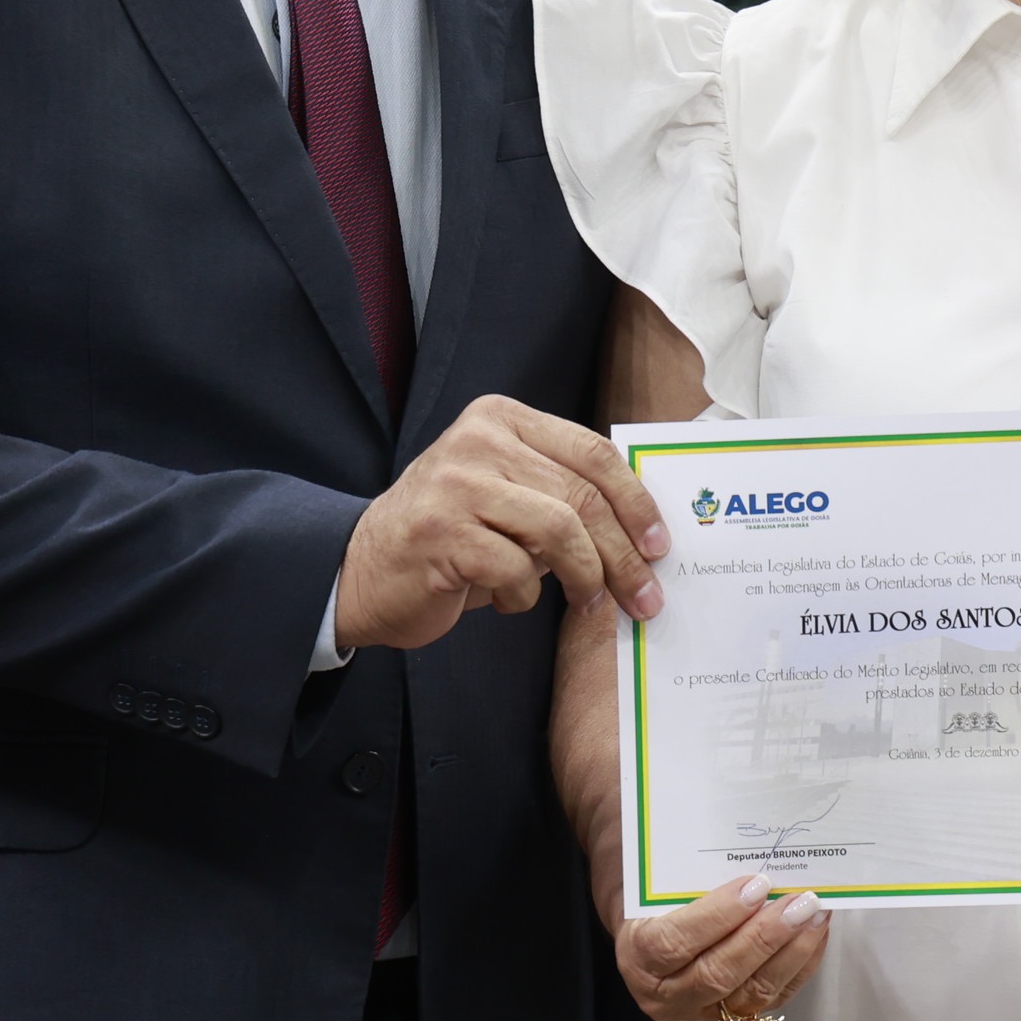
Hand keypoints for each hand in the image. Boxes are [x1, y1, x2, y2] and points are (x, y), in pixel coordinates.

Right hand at [341, 394, 666, 652]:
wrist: (361, 569)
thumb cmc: (452, 535)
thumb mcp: (508, 494)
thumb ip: (561, 492)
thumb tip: (642, 529)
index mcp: (502, 418)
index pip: (593, 453)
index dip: (636, 502)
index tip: (660, 545)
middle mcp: (478, 440)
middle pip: (581, 496)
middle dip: (623, 554)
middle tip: (644, 596)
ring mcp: (455, 484)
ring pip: (557, 530)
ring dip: (585, 576)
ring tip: (588, 602)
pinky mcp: (440, 532)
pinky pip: (515, 569)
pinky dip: (524, 595)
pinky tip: (510, 600)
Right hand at [615, 874, 833, 1020]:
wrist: (656, 931)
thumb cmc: (661, 898)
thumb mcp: (660, 881)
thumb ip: (687, 868)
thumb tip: (738, 834)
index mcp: (638, 956)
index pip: (674, 942)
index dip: (718, 915)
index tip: (757, 885)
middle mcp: (666, 995)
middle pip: (717, 973)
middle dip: (765, 936)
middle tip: (800, 901)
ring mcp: (701, 1013)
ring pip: (751, 993)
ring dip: (791, 952)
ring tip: (815, 914)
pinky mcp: (734, 1018)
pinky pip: (774, 998)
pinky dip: (800, 966)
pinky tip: (815, 934)